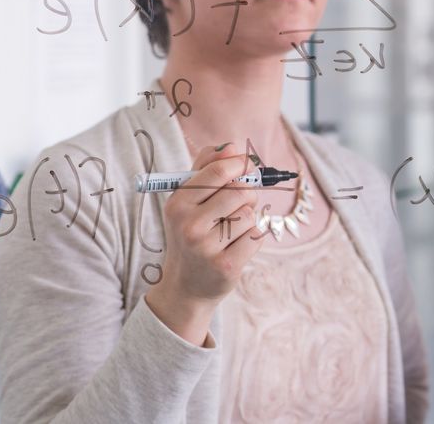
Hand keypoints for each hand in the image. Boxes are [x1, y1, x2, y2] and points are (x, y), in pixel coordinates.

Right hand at [145, 143, 266, 342]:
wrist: (184, 286)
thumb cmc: (191, 233)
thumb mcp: (188, 200)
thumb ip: (206, 168)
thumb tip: (231, 146)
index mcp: (177, 204)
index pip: (217, 171)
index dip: (239, 163)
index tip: (248, 164)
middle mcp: (189, 225)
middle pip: (240, 191)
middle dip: (247, 194)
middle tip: (238, 204)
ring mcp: (207, 248)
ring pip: (250, 214)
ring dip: (248, 218)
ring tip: (231, 229)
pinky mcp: (226, 265)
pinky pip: (257, 236)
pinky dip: (253, 237)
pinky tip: (236, 246)